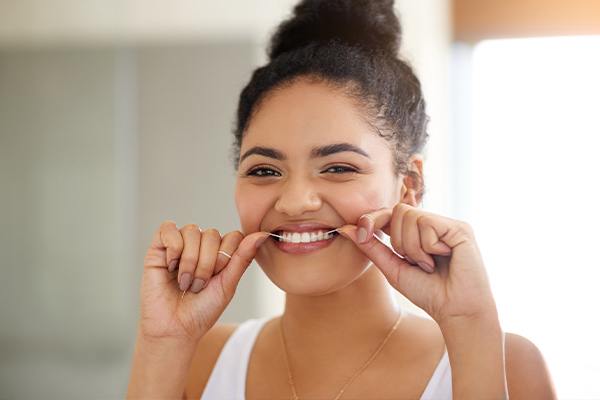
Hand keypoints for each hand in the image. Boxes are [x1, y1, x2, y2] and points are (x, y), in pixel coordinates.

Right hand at [138, 221, 268, 341]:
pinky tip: (171, 267)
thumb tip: (263, 234)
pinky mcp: (158, 247)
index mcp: (220, 253)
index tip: (218, 277)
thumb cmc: (202, 310)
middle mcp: (201, 245)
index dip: (227, 256)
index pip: (233, 236)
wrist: (174, 328)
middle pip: (212, 233)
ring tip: (185, 282)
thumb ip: (242, 258)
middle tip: (198, 286)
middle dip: (207, 263)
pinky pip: (168, 229)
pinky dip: (173, 248)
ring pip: (192, 231)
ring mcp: (180, 244)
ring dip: (190, 260)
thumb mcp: (228, 285)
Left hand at [337, 204, 497, 325]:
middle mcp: (433, 224)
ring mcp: (447, 224)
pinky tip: (443, 258)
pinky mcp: (460, 227)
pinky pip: (427, 223)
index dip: (373, 218)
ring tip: (430, 264)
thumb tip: (346, 228)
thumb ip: (371, 247)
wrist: (455, 311)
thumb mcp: (392, 268)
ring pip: (411, 216)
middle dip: (399, 241)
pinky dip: (427, 246)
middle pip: (398, 211)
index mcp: (417, 232)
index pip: (390, 213)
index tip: (362, 233)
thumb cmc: (428, 292)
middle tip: (416, 263)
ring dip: (413, 247)